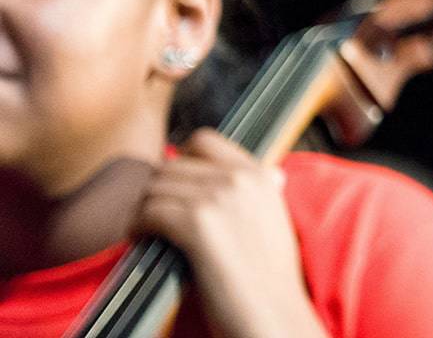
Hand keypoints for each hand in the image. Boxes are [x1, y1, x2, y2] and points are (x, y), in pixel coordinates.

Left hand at [135, 129, 327, 337]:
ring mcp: (219, 197)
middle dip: (156, 191)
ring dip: (143, 210)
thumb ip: (256, 193)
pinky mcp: (198, 223)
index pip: (204, 140)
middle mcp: (240, 178)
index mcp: (259, 175)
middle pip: (171, 165)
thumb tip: (241, 176)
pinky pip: (149, 211)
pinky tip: (142, 241)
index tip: (173, 187)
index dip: (179, 161)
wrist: (272, 313)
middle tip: (153, 218)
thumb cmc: (270, 279)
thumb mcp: (273, 220)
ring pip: (155, 187)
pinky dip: (137, 228)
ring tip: (145, 232)